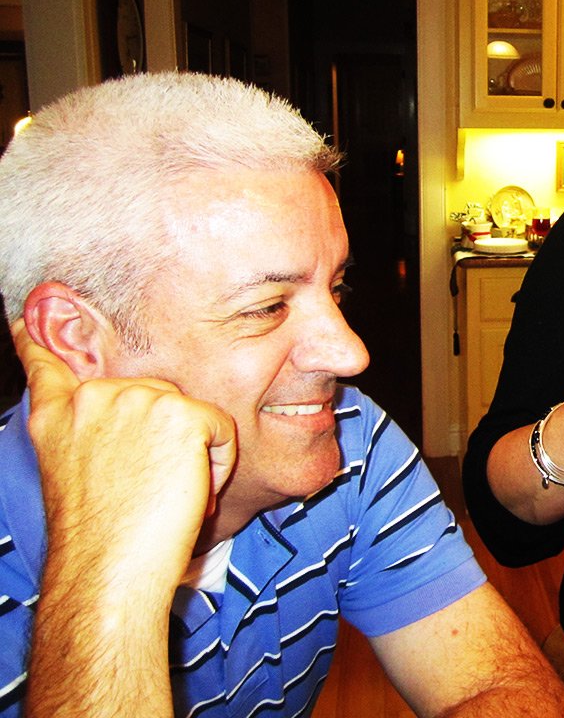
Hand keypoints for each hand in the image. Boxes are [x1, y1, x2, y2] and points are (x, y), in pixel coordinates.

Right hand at [14, 320, 236, 590]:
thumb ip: (90, 435)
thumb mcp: (76, 473)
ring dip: (190, 454)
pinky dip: (216, 465)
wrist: (108, 567)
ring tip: (160, 492)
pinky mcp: (181, 413)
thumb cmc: (100, 537)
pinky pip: (219, 432)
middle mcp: (94, 398)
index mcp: (58, 415)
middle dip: (165, 440)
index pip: (48, 365)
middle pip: (154, 398)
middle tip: (145, 488)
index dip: (37, 339)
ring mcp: (137, 400)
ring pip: (189, 415)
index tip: (25, 315)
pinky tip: (184, 492)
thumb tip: (123, 429)